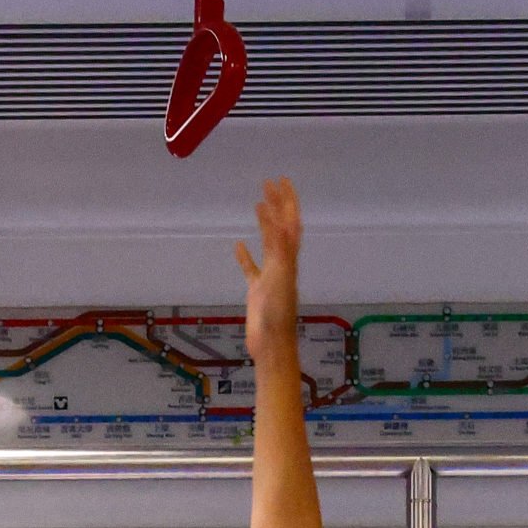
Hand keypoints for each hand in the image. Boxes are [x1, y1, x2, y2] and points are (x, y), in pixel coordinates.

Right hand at [233, 176, 301, 356]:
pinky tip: (237, 246)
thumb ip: (279, 250)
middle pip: (281, 228)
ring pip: (268, 244)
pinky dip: (245, 256)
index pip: (289, 223)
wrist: (272, 347)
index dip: (286, 201)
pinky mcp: (258, 292)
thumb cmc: (276, 317)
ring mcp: (270, 277)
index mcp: (288, 260)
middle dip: (277, 205)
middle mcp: (283, 265)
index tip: (280, 180)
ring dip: (264, 224)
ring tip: (258, 205)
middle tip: (268, 183)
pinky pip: (251, 269)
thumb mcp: (279, 278)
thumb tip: (279, 220)